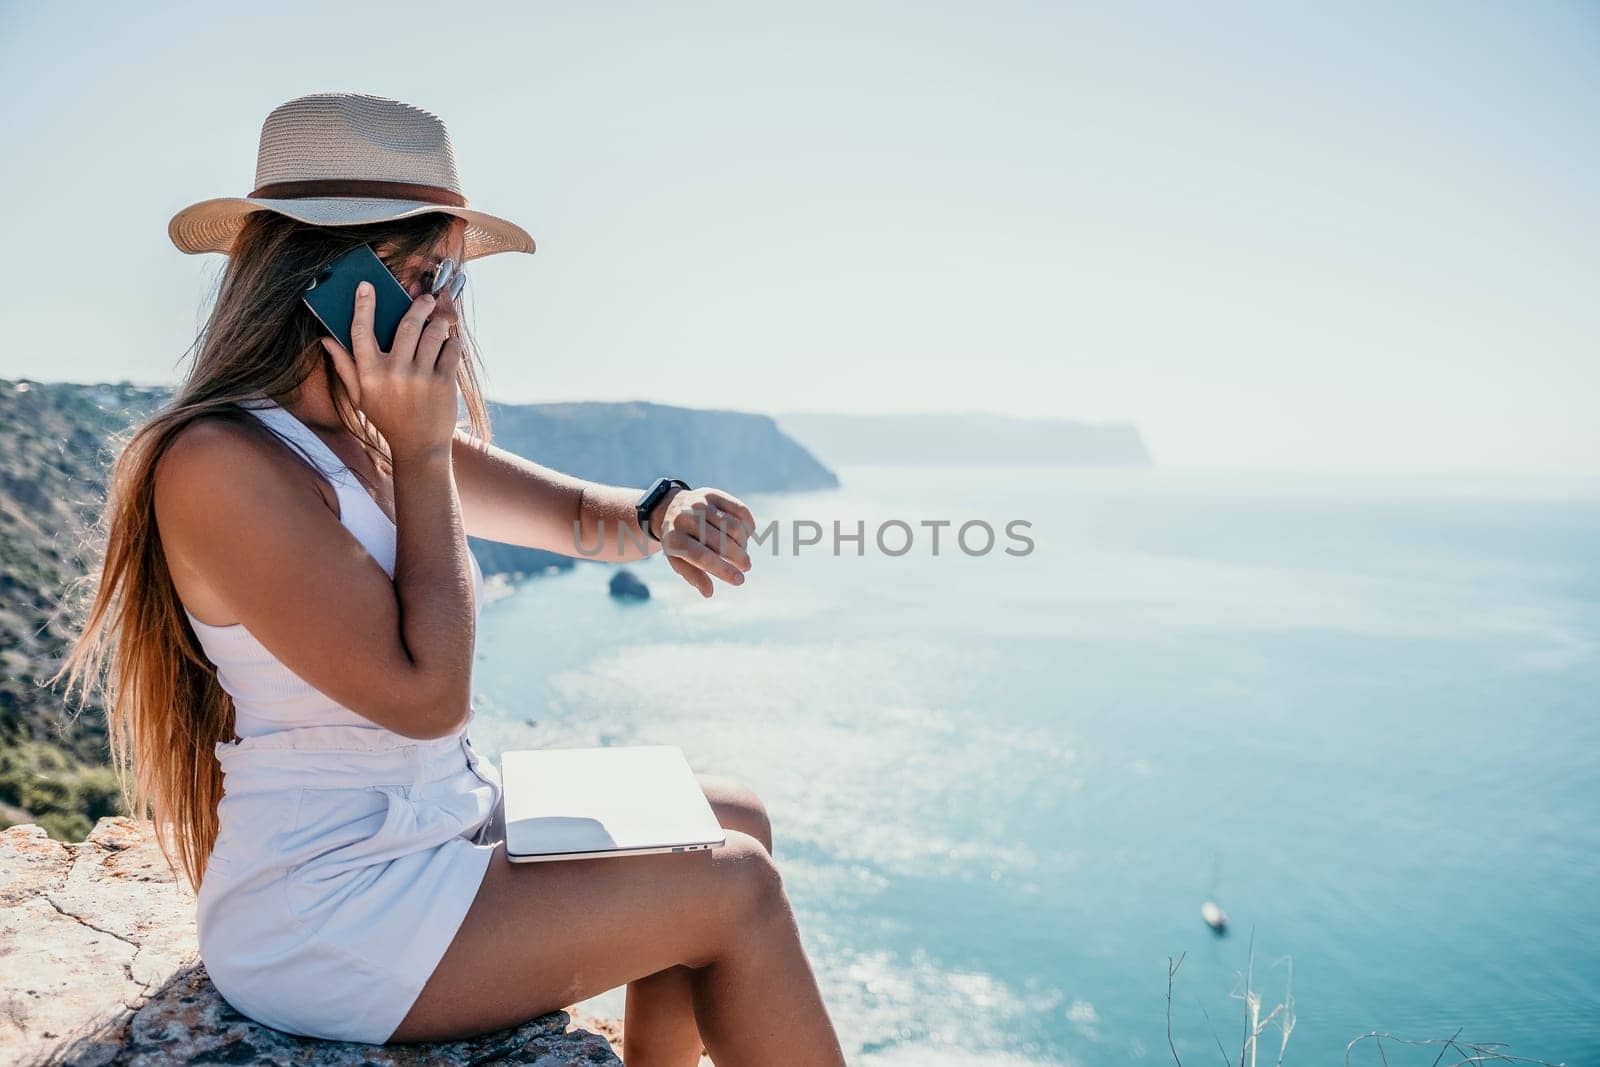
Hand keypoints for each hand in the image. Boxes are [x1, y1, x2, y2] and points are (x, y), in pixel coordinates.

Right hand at [320, 281, 461, 460]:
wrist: (419, 447)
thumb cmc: (388, 418)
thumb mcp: (360, 396)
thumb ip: (344, 366)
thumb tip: (326, 338)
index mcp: (369, 374)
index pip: (360, 332)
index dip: (363, 306)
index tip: (367, 285)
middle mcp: (393, 373)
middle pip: (406, 325)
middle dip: (418, 306)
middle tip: (425, 298)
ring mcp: (420, 377)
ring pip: (432, 333)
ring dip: (438, 322)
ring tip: (439, 320)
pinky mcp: (444, 383)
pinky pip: (451, 349)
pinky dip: (452, 341)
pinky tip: (449, 342)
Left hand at [656, 488, 755, 597]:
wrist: (670, 508)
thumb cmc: (678, 541)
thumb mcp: (678, 560)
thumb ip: (693, 576)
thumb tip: (709, 593)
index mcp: (674, 538)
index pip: (702, 557)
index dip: (723, 570)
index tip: (739, 580)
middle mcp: (686, 517)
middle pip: (721, 542)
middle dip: (738, 558)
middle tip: (745, 567)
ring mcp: (700, 503)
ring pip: (733, 526)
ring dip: (743, 544)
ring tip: (741, 552)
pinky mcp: (713, 494)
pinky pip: (740, 511)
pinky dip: (748, 526)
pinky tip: (745, 536)